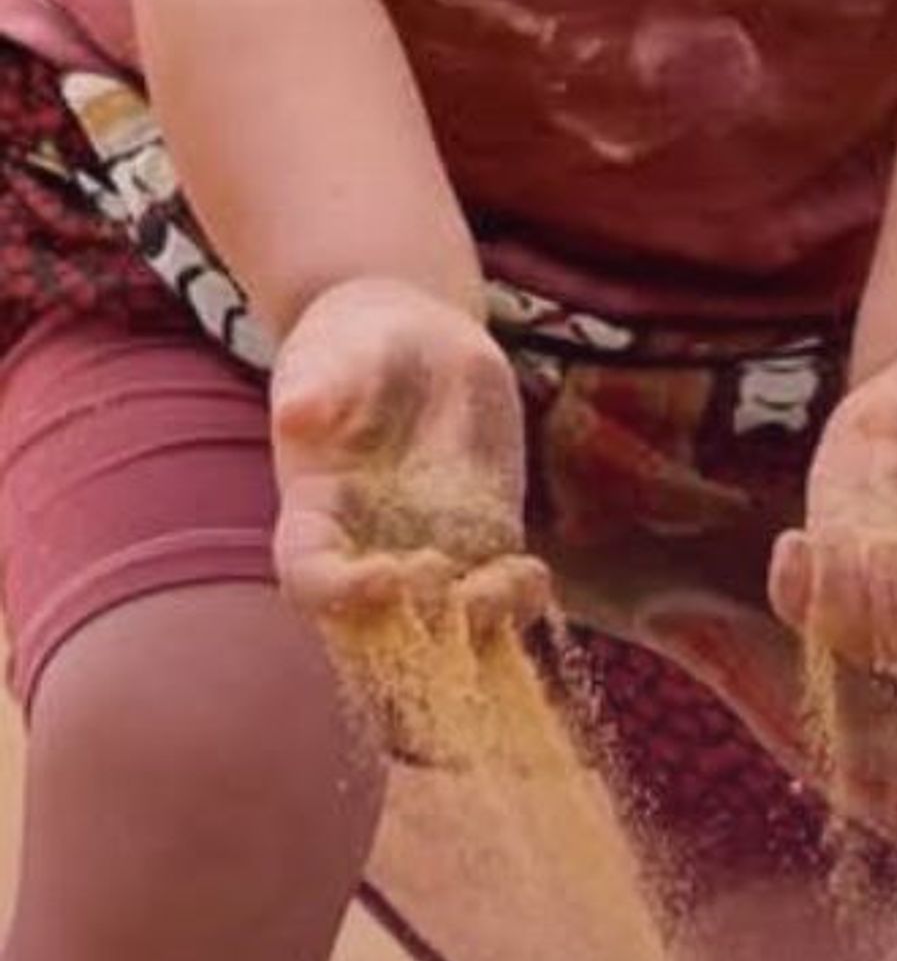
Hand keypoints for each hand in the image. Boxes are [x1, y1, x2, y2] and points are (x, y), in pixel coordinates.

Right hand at [267, 278, 545, 698]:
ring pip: (448, 617)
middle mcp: (368, 548)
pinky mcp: (484, 534)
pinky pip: (498, 587)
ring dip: (480, 622)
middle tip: (450, 586)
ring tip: (509, 585)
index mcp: (315, 516)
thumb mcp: (330, 355)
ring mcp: (430, 547)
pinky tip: (534, 577)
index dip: (339, 594)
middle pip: (380, 619)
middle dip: (416, 623)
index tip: (384, 577)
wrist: (410, 338)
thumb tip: (298, 411)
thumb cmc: (350, 347)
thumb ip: (317, 386)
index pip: (310, 579)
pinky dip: (518, 598)